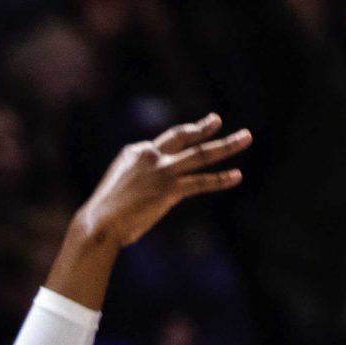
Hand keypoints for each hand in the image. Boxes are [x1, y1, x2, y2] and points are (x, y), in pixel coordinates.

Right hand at [74, 115, 252, 248]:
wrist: (98, 224)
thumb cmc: (104, 215)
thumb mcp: (120, 188)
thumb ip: (138, 183)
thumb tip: (153, 197)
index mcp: (135, 152)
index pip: (163, 143)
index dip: (178, 141)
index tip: (189, 139)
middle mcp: (150, 155)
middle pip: (183, 136)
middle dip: (203, 127)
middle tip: (217, 120)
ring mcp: (162, 171)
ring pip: (202, 154)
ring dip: (227, 145)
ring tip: (246, 137)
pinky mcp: (170, 189)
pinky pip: (202, 182)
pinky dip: (220, 179)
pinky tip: (236, 176)